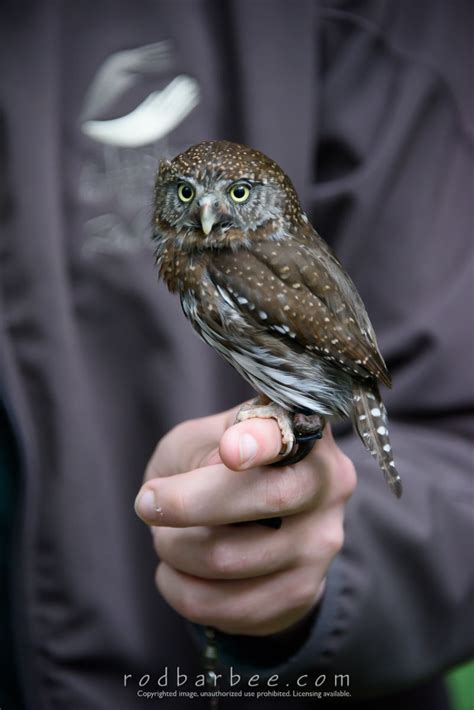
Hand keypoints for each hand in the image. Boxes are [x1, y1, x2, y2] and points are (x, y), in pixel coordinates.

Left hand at [134, 406, 355, 635]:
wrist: (248, 526)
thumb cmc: (215, 467)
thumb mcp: (200, 440)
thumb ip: (204, 447)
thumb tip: (217, 470)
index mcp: (303, 434)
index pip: (288, 435)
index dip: (260, 441)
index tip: (229, 450)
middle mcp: (327, 486)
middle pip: (267, 497)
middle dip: (190, 504)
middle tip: (148, 503)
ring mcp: (320, 544)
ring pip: (230, 557)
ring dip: (174, 549)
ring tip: (166, 538)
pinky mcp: (302, 593)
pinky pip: (223, 605)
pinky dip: (179, 587)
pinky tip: (176, 571)